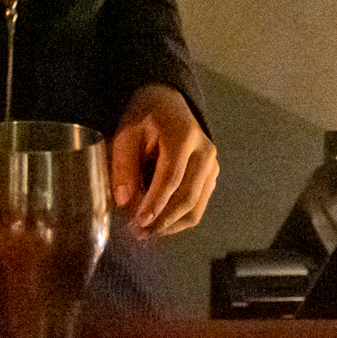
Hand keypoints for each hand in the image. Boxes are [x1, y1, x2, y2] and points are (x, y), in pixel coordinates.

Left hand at [108, 83, 216, 237]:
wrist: (169, 104)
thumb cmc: (145, 118)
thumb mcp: (126, 133)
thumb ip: (124, 164)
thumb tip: (124, 201)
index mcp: (183, 135)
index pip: (171, 176)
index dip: (155, 202)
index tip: (139, 222)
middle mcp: (204, 151)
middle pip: (187, 196)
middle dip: (162, 220)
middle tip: (138, 233)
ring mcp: (212, 165)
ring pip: (195, 207)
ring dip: (170, 225)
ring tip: (145, 233)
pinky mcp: (211, 177)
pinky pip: (198, 206)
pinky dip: (178, 220)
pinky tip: (159, 223)